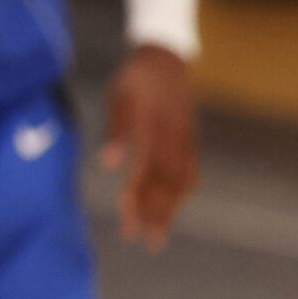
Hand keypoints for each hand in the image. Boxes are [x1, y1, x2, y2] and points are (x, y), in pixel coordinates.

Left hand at [101, 43, 198, 250]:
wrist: (166, 54)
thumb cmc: (137, 76)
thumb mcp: (120, 95)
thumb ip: (117, 130)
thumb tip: (107, 165)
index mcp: (157, 132)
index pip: (148, 176)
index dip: (139, 203)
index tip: (130, 226)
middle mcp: (175, 141)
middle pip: (167, 185)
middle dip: (158, 215)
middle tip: (149, 243)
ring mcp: (186, 140)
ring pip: (180, 181)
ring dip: (170, 207)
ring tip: (161, 231)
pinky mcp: (189, 138)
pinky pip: (190, 170)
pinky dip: (183, 189)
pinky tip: (177, 201)